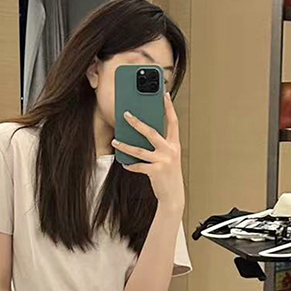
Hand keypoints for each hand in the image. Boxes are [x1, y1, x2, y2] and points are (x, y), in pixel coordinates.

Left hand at [111, 92, 184, 210]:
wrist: (173, 195)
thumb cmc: (169, 175)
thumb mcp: (168, 157)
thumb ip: (160, 145)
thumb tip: (144, 133)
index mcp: (174, 145)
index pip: (173, 122)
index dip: (169, 108)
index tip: (164, 95)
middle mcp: (170, 151)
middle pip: (151, 132)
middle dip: (137, 122)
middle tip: (126, 114)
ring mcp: (163, 161)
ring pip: (139, 150)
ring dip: (125, 145)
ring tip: (115, 140)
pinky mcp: (155, 172)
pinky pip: (138, 166)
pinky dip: (130, 164)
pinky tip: (124, 162)